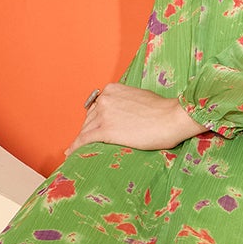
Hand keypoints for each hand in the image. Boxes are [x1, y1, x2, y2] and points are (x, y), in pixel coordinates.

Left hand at [65, 83, 211, 153]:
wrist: (172, 118)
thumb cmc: (163, 110)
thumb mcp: (140, 97)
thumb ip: (126, 103)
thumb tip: (123, 115)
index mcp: (112, 89)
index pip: (96, 106)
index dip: (95, 120)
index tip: (94, 128)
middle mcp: (104, 99)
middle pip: (89, 118)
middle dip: (89, 131)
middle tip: (88, 143)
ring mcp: (103, 115)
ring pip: (85, 130)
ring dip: (82, 141)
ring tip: (77, 151)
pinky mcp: (105, 130)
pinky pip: (84, 140)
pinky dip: (75, 147)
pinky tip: (71, 153)